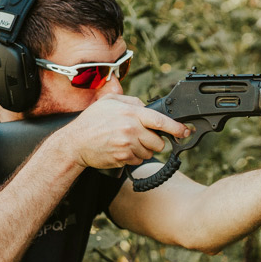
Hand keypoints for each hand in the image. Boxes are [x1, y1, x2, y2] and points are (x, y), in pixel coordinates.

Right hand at [48, 94, 190, 170]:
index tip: (185, 132)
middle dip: (154, 141)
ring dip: (143, 150)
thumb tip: (147, 106)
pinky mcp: (123, 158)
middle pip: (159, 142)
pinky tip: (120, 150)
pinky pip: (139, 160)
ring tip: (126, 142)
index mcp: (130, 113)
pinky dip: (133, 157)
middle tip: (141, 137)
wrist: (75, 143)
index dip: (176, 128)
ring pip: (150, 152)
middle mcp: (131, 129)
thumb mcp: (109, 102)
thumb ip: (131, 101)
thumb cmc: (91, 121)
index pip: (160, 121)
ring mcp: (128, 145)